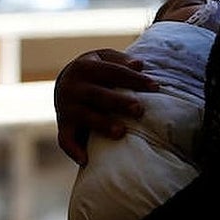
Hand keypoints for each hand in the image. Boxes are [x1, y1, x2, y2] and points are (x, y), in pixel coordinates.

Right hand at [54, 48, 157, 165]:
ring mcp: (66, 107)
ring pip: (85, 117)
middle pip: (98, 95)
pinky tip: (86, 160)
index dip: (134, 79)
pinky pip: (65, 140)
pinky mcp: (63, 125)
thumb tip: (140, 64)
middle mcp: (73, 86)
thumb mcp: (104, 59)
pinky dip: (73, 150)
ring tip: (121, 132)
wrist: (64, 83)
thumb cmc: (95, 71)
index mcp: (85, 66)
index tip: (156, 87)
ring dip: (102, 124)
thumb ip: (121, 61)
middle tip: (139, 110)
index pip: (113, 71)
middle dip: (119, 102)